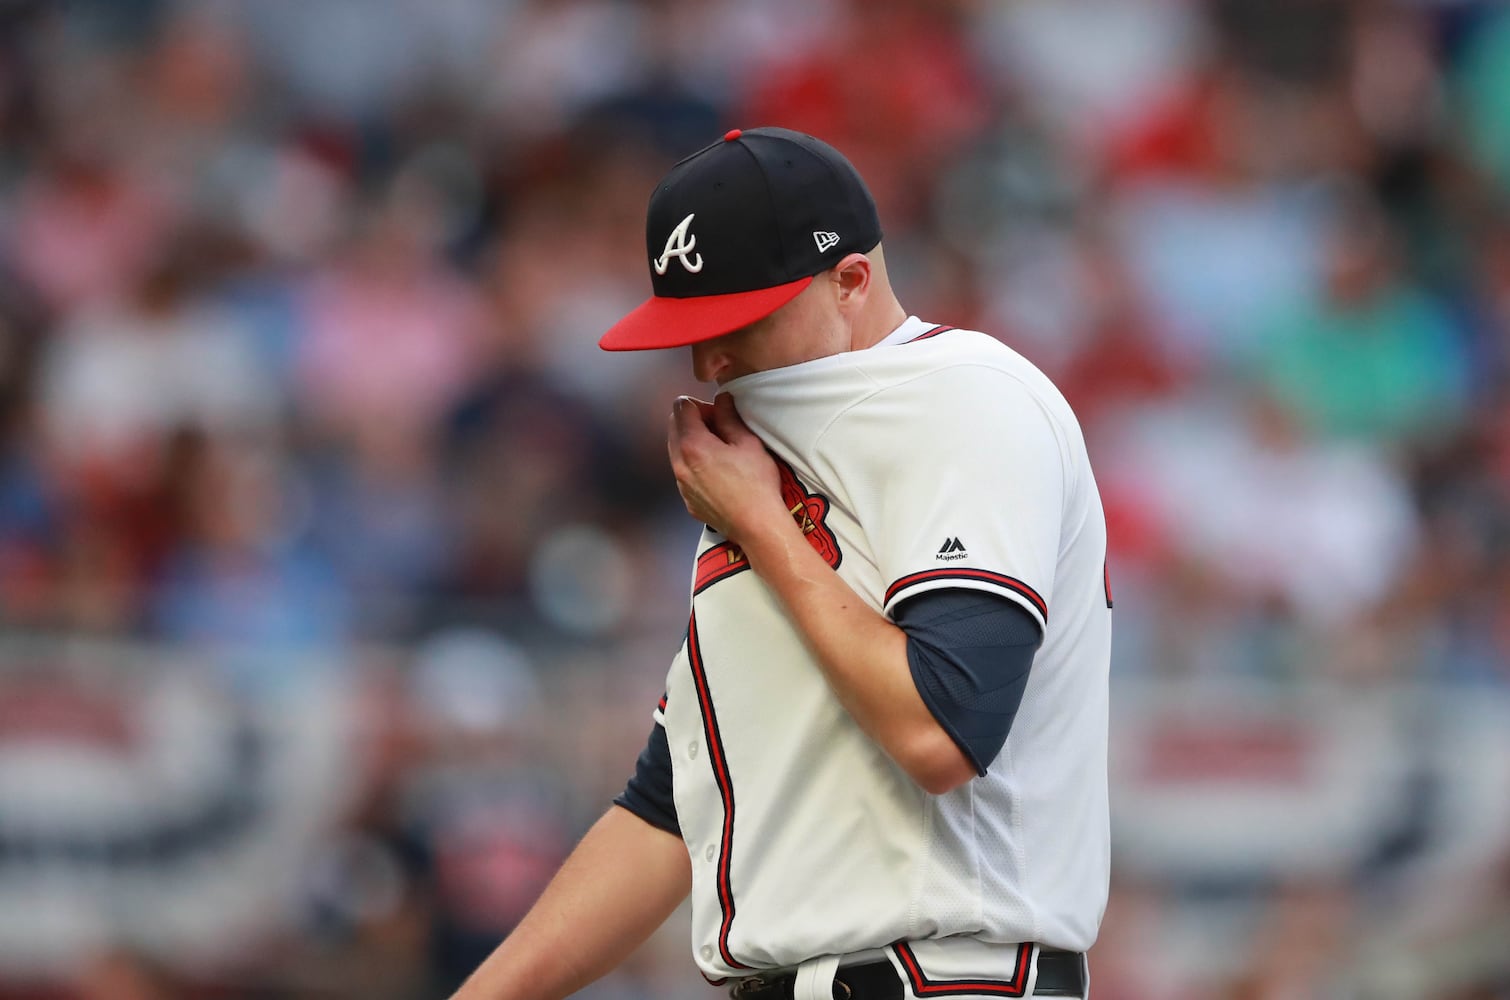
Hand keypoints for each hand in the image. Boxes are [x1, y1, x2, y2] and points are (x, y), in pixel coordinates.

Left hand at [667, 393, 786, 541]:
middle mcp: (679, 464)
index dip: (701, 405)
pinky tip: (718, 473)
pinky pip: (683, 473)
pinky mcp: (687, 500)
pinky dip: (694, 464)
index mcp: (693, 445)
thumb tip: (722, 399)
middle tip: (719, 429)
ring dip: (692, 442)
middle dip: (693, 421)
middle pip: (673, 426)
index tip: (718, 414)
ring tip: (719, 451)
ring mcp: (681, 484)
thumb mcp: (748, 443)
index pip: (681, 407)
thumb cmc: (756, 483)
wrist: (757, 525)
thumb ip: (729, 417)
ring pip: (676, 450)